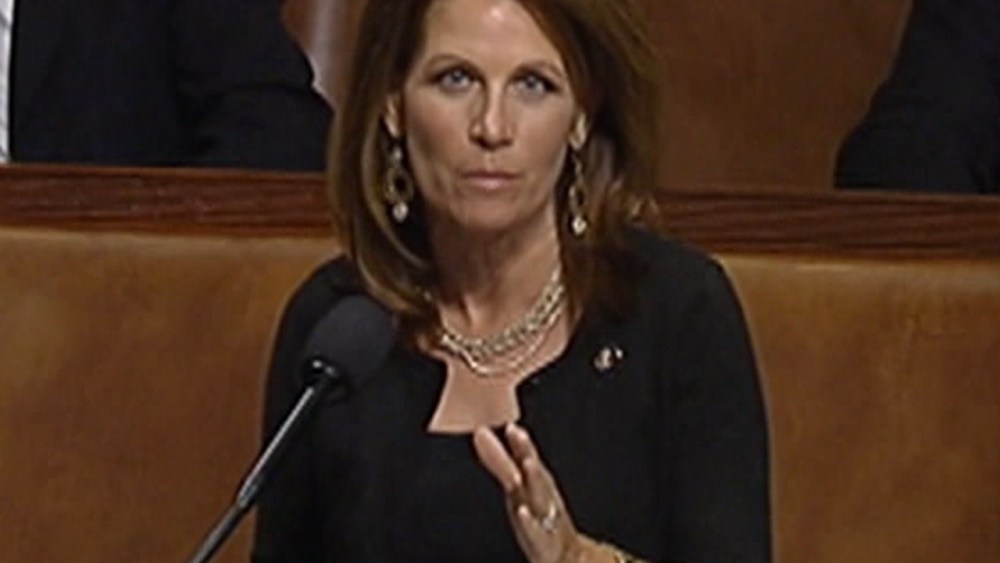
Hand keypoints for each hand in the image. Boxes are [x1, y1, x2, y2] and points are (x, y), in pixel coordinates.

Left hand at [472, 423, 585, 562]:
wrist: (567, 557)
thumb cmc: (540, 519)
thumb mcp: (519, 491)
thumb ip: (501, 465)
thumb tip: (482, 436)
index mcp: (537, 485)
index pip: (527, 457)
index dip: (519, 441)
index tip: (510, 424)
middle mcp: (542, 497)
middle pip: (534, 469)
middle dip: (526, 450)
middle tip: (516, 432)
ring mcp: (545, 518)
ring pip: (541, 495)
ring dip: (534, 477)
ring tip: (527, 461)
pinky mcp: (544, 542)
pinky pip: (536, 530)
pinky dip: (529, 520)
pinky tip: (522, 512)